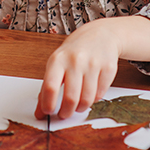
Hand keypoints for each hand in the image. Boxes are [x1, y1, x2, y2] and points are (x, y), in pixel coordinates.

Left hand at [34, 17, 149, 119]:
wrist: (100, 35)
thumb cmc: (75, 51)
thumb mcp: (57, 63)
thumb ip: (48, 87)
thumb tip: (40, 112)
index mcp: (58, 59)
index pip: (50, 87)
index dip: (48, 104)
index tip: (48, 112)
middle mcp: (76, 60)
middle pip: (70, 97)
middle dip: (66, 112)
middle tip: (64, 114)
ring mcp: (93, 64)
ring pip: (87, 99)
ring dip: (81, 108)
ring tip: (77, 106)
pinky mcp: (108, 68)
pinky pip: (100, 94)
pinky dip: (94, 99)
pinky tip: (90, 94)